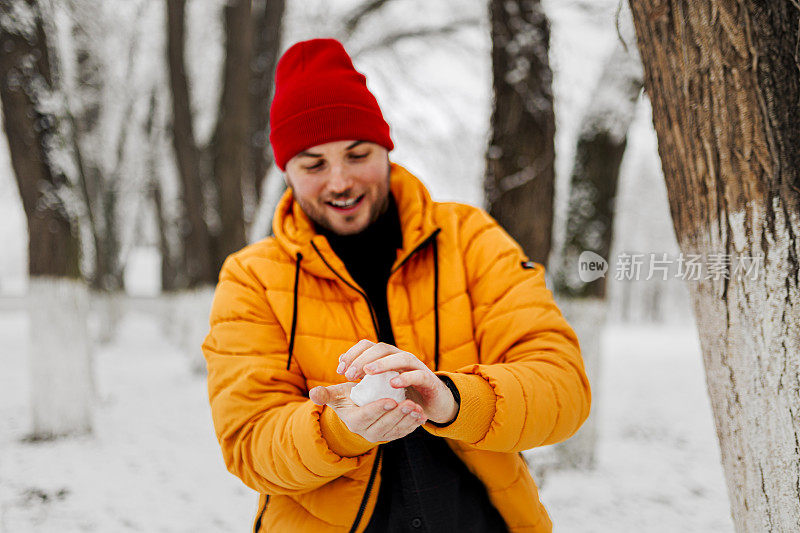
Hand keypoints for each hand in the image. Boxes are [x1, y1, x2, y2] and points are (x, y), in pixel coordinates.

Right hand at [309, 381, 426, 442]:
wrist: (359, 408)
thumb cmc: (348, 398)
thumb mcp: (337, 395)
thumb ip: (326, 394)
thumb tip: (313, 393)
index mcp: (354, 421)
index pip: (366, 416)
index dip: (378, 409)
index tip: (390, 400)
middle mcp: (366, 432)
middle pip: (383, 425)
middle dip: (397, 415)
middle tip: (409, 403)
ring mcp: (381, 434)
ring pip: (395, 430)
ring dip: (407, 420)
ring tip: (417, 409)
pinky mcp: (392, 434)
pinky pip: (403, 432)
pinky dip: (413, 425)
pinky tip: (421, 416)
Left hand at [337, 340, 458, 423]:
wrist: (431, 404)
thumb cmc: (402, 393)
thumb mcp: (379, 385)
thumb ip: (361, 374)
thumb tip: (340, 362)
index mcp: (387, 357)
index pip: (367, 345)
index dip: (352, 354)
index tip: (339, 371)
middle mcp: (401, 357)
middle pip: (382, 348)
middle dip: (363, 358)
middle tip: (349, 374)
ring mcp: (416, 367)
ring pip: (401, 357)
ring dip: (383, 363)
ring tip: (367, 372)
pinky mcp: (428, 380)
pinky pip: (418, 375)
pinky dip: (406, 377)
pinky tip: (393, 384)